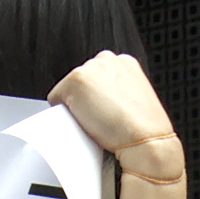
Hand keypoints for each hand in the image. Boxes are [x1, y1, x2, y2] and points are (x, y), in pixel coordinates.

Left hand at [48, 50, 184, 181]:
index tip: (104, 109)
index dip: (95, 96)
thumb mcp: (133, 99)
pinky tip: (84, 119)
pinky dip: (62, 113)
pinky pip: (54, 100)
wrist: (145, 138)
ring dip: (75, 105)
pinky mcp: (74, 81)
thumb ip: (115, 92)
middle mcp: (106, 60)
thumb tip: (100, 100)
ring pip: (67, 90)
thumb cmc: (142, 128)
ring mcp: (89, 69)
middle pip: (80, 82)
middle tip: (101, 116)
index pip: (95, 77)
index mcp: (125, 63)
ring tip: (96, 119)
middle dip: (84, 99)